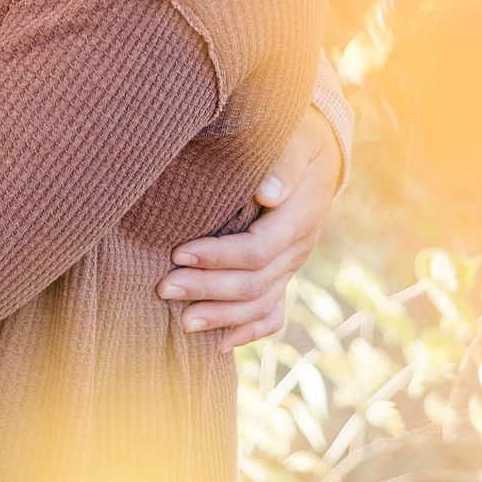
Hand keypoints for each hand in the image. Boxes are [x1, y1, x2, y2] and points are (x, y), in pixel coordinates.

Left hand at [157, 105, 341, 351]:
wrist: (318, 151)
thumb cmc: (296, 136)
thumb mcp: (296, 137)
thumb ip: (283, 162)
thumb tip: (267, 192)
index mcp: (299, 216)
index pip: (258, 250)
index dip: (218, 257)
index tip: (179, 253)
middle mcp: (298, 248)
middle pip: (254, 283)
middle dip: (208, 289)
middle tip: (164, 287)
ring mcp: (292, 265)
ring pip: (261, 305)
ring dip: (222, 317)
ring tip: (182, 323)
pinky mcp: (283, 273)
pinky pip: (273, 313)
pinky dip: (248, 331)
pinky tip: (219, 344)